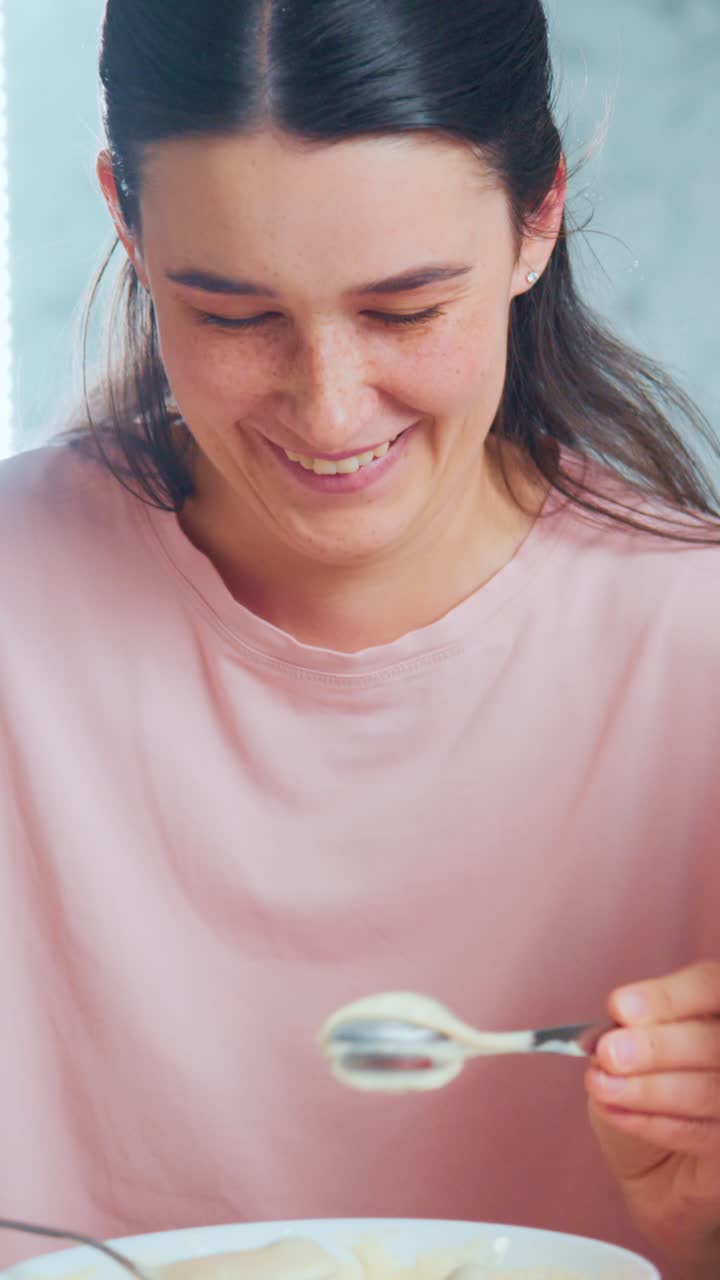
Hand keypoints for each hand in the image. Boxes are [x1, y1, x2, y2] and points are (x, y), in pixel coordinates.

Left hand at [586, 961, 719, 1279]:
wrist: (653, 1168)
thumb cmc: (643, 1092)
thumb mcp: (628, 1049)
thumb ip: (631, 1030)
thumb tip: (619, 1022)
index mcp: (714, 1008)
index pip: (709, 986)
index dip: (667, 998)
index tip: (618, 1008)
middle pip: (712, 1042)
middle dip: (656, 1048)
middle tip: (608, 1053)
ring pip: (709, 1090)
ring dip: (649, 1089)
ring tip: (602, 1086)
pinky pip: (705, 1133)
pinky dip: (655, 1122)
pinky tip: (615, 1112)